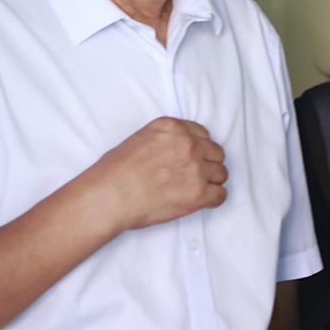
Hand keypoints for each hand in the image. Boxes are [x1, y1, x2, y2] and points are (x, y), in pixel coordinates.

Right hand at [84, 117, 226, 233]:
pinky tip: (202, 202)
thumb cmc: (114, 172)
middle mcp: (187, 144)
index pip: (202, 134)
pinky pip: (220, 195)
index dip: (199, 149)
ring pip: (221, 174)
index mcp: (172, 128)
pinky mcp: (198, 194)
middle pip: (216, 153)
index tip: (193, 158)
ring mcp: (195, 169)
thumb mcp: (139, 139)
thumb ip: (164, 140)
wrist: (108, 197)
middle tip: (195, 176)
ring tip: (196, 190)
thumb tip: (175, 152)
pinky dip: (213, 199)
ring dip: (211, 182)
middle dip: (208, 164)